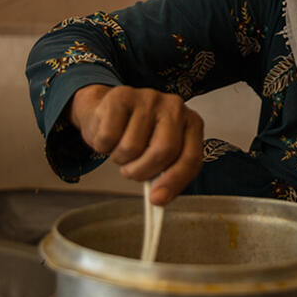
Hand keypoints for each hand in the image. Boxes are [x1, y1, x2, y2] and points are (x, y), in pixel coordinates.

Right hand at [68, 84, 203, 205]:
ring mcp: (149, 98)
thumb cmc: (137, 135)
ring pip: (132, 147)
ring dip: (120, 158)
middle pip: (162, 152)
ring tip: (122, 147)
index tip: (157, 200)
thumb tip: (159, 198)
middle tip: (132, 171)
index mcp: (192, 123)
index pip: (191, 158)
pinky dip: (104, 146)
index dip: (174, 182)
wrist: (106, 110)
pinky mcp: (121, 96)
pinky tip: (110, 135)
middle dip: (142, 171)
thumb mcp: (159, 153)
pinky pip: (109, 137)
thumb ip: (166, 173)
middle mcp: (175, 106)